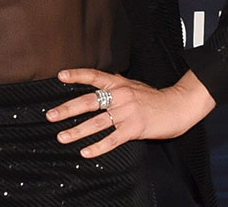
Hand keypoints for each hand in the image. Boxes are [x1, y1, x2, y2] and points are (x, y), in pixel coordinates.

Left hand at [46, 68, 214, 157]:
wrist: (177, 106)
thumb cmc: (154, 97)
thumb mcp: (133, 85)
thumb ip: (115, 84)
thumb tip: (99, 81)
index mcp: (118, 83)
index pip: (94, 76)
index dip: (76, 75)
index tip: (60, 76)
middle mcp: (120, 96)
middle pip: (88, 102)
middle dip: (67, 109)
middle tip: (51, 115)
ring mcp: (126, 112)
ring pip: (97, 123)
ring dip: (77, 131)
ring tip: (62, 137)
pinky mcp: (134, 128)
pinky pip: (112, 139)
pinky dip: (98, 147)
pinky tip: (85, 152)